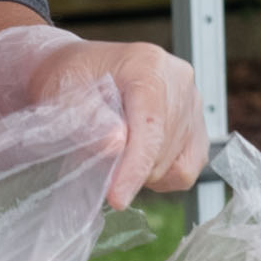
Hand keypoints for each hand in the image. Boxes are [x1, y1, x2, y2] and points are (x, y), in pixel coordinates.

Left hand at [0, 22, 204, 204]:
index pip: (150, 124)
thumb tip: (117, 145)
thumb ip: (87, 120)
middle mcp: (178, 80)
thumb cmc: (68, 79)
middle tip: (99, 163)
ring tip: (118, 155)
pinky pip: (188, 167)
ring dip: (144, 172)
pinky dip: (163, 175)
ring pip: (178, 163)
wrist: (79, 72)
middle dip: (130, 168)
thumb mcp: (62, 94)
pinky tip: (138, 160)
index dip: (134, 166)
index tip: (117, 196)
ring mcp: (192, 102)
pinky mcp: (197, 125)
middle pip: (163, 148)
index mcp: (147, 64)